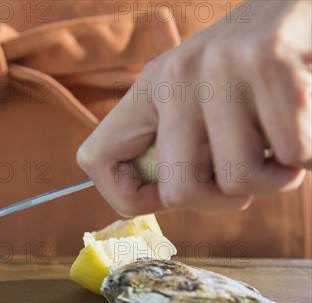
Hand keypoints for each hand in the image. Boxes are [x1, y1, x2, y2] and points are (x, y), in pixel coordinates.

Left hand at [77, 0, 310, 215]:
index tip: (174, 193)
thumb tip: (166, 199)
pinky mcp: (268, 62)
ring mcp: (218, 68)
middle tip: (249, 173)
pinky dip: (307, 154)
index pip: (94, 161)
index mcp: (147, 90)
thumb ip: (176, 146)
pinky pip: (294, 154)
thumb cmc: (249, 73)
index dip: (131, 197)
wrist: (298, 6)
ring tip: (281, 145)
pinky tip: (303, 124)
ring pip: (241, 181)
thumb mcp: (196, 101)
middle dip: (224, 201)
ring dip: (275, 178)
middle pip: (179, 192)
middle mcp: (174, 77)